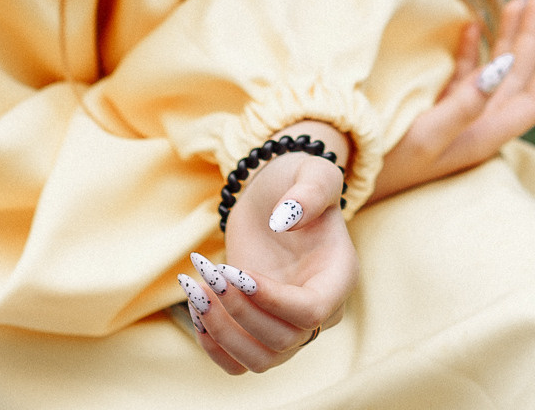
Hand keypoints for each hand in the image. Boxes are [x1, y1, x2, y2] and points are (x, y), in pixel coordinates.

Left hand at [180, 126, 355, 374]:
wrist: (274, 196)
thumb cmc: (296, 182)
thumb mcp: (310, 172)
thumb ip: (308, 191)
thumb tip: (286, 219)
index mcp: (338, 277)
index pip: (312, 311)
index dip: (273, 300)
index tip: (237, 272)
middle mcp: (320, 310)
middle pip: (283, 340)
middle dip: (239, 310)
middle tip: (209, 271)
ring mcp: (289, 325)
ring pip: (261, 360)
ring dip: (222, 332)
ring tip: (196, 290)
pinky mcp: (259, 329)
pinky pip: (239, 363)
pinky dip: (214, 347)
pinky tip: (196, 309)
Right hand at [370, 0, 534, 203]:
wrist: (347, 181)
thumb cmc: (387, 166)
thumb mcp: (428, 136)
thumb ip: (467, 101)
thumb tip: (508, 63)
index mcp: (485, 134)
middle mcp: (479, 125)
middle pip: (520, 75)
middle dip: (534, 32)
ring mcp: (459, 118)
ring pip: (496, 71)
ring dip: (509, 35)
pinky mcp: (437, 112)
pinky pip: (465, 76)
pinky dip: (474, 49)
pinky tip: (474, 26)